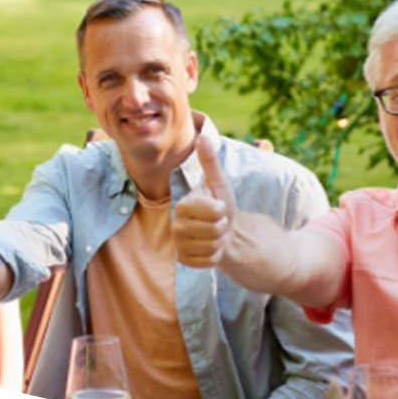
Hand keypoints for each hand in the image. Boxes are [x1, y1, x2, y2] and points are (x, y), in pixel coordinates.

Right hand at [172, 138, 235, 268]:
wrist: (223, 231)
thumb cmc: (220, 203)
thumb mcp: (218, 181)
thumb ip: (209, 161)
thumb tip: (202, 137)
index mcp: (181, 205)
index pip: (213, 211)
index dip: (222, 209)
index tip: (218, 207)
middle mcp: (174, 226)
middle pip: (214, 230)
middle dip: (222, 226)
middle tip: (217, 222)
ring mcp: (178, 245)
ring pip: (212, 247)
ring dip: (220, 241)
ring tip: (215, 234)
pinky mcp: (184, 261)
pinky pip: (210, 261)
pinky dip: (216, 255)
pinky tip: (212, 247)